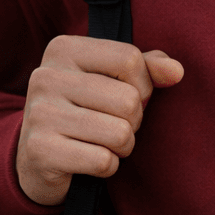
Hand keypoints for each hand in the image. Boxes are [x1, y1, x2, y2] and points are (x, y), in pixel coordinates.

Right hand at [16, 36, 183, 205]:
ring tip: (103, 142)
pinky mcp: (39, 150)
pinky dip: (108, 166)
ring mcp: (39, 113)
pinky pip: (103, 161)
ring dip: (123, 145)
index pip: (129, 59)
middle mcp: (46, 76)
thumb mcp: (113, 79)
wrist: (37, 159)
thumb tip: (177, 71)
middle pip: (129, 99)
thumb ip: (148, 67)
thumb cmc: (86, 110)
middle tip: (112, 125)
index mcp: (63, 48)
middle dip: (133, 120)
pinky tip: (90, 161)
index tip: (127, 96)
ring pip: (120, 133)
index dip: (143, 85)